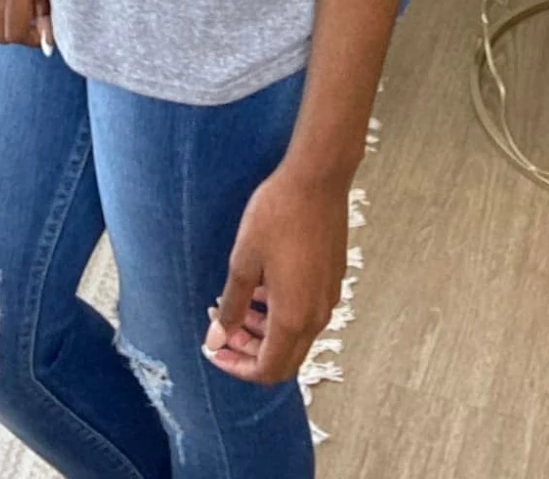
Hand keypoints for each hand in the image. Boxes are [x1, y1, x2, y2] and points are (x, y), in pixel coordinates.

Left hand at [202, 167, 349, 385]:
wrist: (317, 179)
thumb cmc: (278, 215)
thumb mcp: (244, 260)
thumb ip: (232, 306)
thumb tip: (216, 340)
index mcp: (293, 317)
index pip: (268, 370)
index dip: (237, 367)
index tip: (215, 349)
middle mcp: (317, 315)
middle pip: (284, 359)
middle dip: (250, 352)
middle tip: (223, 328)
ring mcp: (329, 297)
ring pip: (296, 335)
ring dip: (265, 331)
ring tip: (238, 302)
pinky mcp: (333, 279)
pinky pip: (307, 313)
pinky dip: (282, 313)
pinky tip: (264, 284)